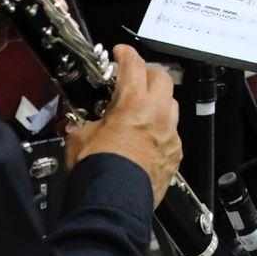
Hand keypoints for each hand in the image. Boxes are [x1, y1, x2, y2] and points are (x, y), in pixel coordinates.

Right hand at [66, 45, 181, 203]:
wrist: (113, 203)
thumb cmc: (97, 170)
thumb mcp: (80, 137)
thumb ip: (87, 123)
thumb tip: (84, 125)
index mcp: (134, 103)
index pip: (134, 65)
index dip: (126, 53)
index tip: (121, 52)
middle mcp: (158, 115)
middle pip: (162, 78)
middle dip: (148, 74)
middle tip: (134, 78)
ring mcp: (170, 135)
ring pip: (172, 105)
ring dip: (159, 101)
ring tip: (143, 108)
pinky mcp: (175, 155)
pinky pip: (173, 134)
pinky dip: (162, 130)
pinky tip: (148, 138)